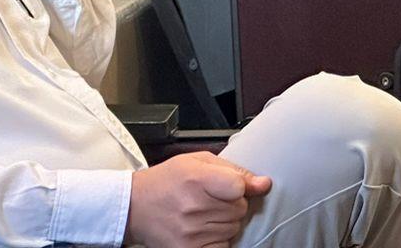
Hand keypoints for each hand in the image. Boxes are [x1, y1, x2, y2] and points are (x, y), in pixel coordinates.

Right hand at [127, 153, 271, 247]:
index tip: (232, 186)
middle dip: (232, 203)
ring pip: (234, 228)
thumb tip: (264, 184)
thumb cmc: (167, 180)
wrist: (135, 206)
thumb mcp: (197, 162)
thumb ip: (234, 170)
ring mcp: (191, 232)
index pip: (239, 187)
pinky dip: (219, 239)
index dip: (240, 186)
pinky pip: (224, 246)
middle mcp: (194, 207)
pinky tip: (204, 229)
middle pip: (240, 209)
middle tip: (212, 198)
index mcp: (197, 178)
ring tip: (204, 213)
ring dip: (225, 221)